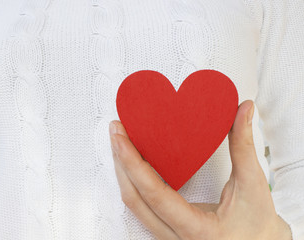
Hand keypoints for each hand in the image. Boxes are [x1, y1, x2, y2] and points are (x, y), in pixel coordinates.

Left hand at [109, 100, 291, 239]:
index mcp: (196, 231)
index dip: (133, 163)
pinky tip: (132, 162)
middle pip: (135, 199)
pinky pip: (140, 206)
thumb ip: (243, 146)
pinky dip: (133, 181)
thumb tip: (243, 110)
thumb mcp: (252, 184)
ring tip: (120, 141)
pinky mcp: (164, 230)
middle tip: (116, 130)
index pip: (154, 195)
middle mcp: (175, 238)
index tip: (120, 136)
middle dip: (121, 162)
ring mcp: (166, 237)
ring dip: (123, 171)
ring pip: (134, 204)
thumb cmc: (257, 223)